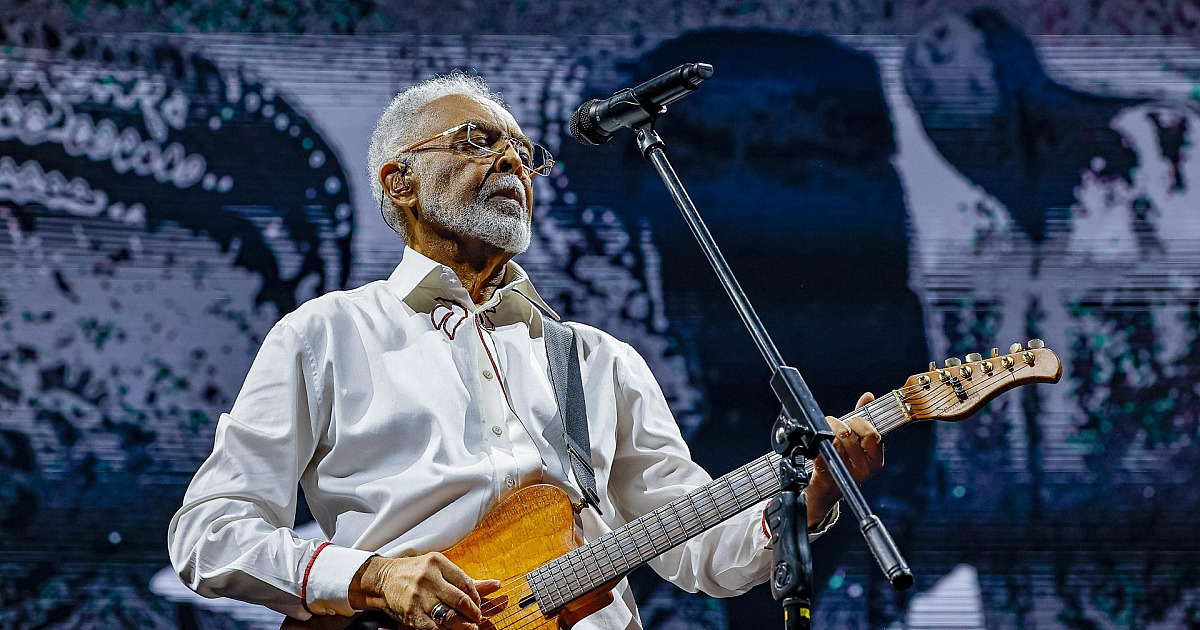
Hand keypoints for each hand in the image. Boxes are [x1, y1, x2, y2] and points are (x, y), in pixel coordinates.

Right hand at [348, 553, 501, 629]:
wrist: (383, 580)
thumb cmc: (414, 572)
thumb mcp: (439, 568)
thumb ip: (466, 580)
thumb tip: (496, 585)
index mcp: (437, 563)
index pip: (466, 582)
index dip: (477, 597)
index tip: (479, 604)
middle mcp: (428, 579)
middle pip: (460, 600)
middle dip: (474, 613)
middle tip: (478, 619)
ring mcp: (419, 597)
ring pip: (448, 615)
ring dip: (463, 625)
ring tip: (470, 627)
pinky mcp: (411, 614)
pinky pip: (433, 627)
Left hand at [804, 391, 883, 526]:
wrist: (826, 489)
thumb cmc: (842, 460)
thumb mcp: (857, 442)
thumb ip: (863, 418)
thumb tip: (868, 396)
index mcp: (875, 460)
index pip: (872, 434)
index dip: (859, 424)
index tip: (852, 424)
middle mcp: (863, 469)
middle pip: (847, 434)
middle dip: (836, 424)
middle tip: (831, 425)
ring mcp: (846, 473)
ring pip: (833, 440)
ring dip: (824, 432)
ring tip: (823, 436)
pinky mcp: (827, 474)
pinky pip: (821, 450)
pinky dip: (816, 443)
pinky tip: (817, 446)